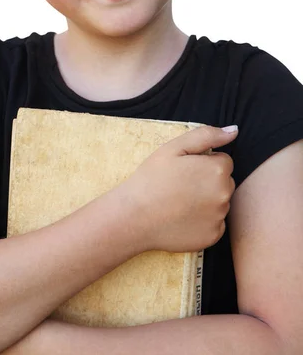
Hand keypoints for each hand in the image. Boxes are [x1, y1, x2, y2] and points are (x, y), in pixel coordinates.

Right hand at [120, 125, 237, 252]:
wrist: (134, 217)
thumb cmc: (152, 178)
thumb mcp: (174, 147)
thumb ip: (207, 135)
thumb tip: (234, 131)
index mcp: (217, 170)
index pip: (223, 161)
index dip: (203, 162)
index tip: (184, 169)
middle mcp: (225, 194)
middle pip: (224, 182)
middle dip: (207, 181)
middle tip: (180, 185)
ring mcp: (220, 217)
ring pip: (219, 202)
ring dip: (206, 200)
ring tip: (178, 202)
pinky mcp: (213, 236)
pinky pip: (214, 223)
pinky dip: (202, 220)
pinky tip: (182, 217)